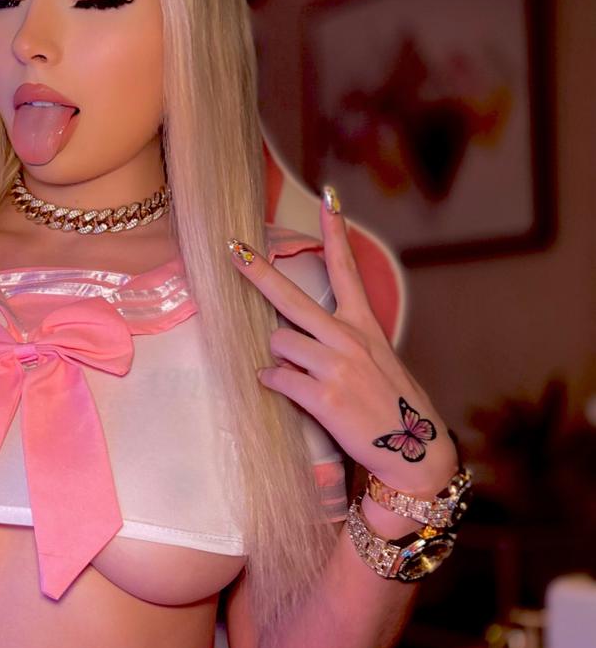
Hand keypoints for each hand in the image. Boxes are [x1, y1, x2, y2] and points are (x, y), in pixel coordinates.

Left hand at [227, 189, 458, 495]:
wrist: (414, 451)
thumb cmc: (393, 405)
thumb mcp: (379, 359)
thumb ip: (346, 338)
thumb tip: (302, 333)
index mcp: (364, 324)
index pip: (347, 268)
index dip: (335, 230)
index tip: (327, 195)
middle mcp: (348, 338)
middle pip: (291, 297)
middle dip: (257, 272)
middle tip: (232, 250)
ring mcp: (336, 366)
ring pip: (278, 342)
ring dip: (277, 355)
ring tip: (294, 372)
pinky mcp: (324, 397)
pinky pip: (277, 378)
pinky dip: (272, 382)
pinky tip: (279, 387)